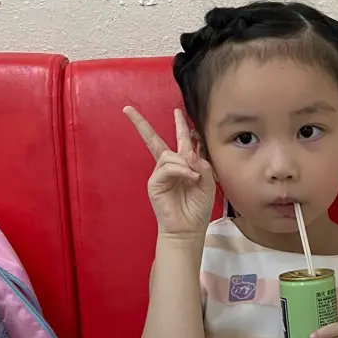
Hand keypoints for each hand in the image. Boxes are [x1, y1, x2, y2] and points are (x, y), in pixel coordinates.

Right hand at [124, 106, 215, 237]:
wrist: (189, 228)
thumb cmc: (198, 208)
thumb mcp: (208, 182)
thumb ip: (203, 165)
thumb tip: (191, 152)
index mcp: (182, 165)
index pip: (180, 142)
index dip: (180, 127)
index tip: (177, 112)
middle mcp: (168, 168)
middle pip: (155, 141)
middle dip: (142, 124)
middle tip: (129, 110)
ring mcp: (160, 175)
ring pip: (168, 155)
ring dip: (184, 162)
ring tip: (194, 176)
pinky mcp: (155, 183)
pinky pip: (166, 167)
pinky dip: (180, 170)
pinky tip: (191, 178)